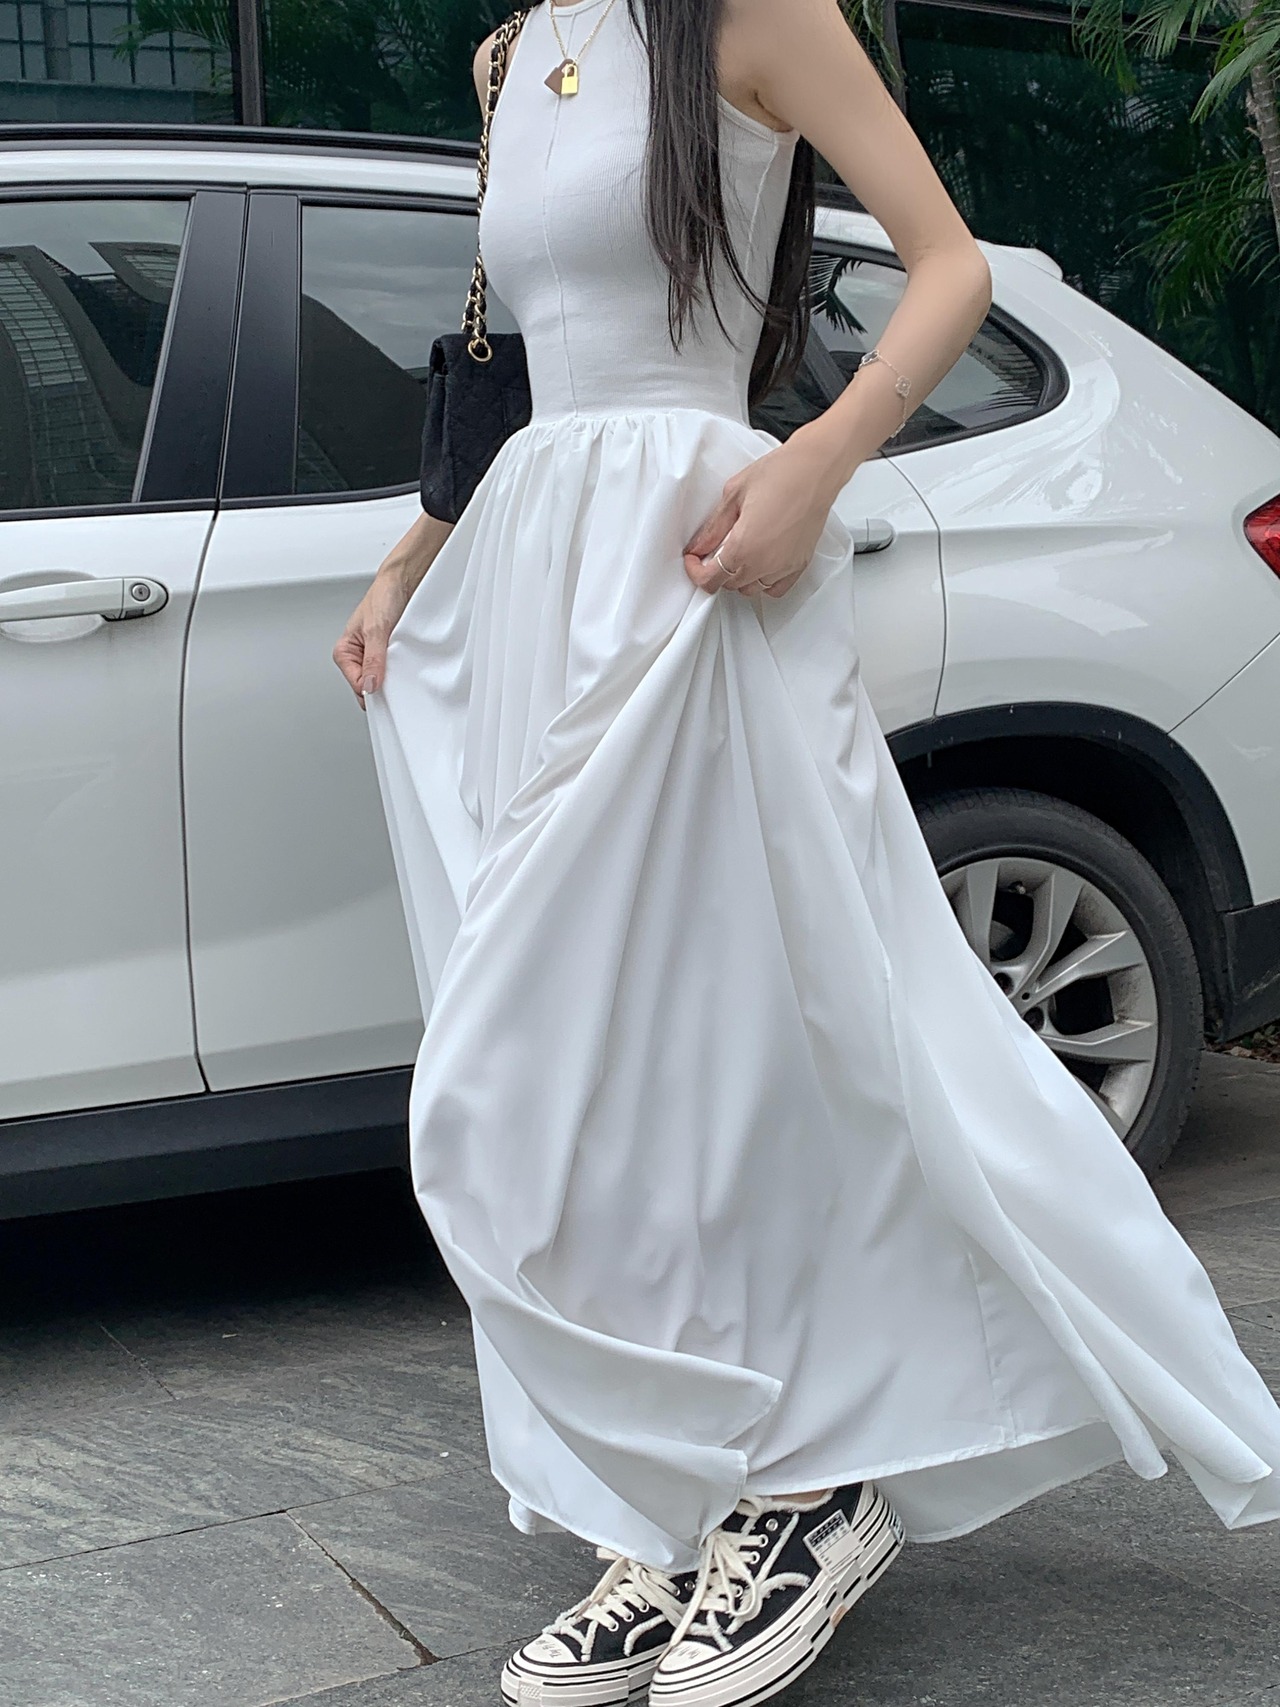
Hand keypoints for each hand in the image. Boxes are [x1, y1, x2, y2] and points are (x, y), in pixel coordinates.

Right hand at [333, 512, 453, 709]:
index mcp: (344, 651)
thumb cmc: (383, 597)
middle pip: (368, 686)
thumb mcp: (377, 630)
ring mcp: (373, 657)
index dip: (372, 688)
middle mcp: (357, 656)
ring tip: (401, 661)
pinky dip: (401, 671)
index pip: (356, 684)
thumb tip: (370, 685)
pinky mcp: (388, 654)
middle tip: (396, 673)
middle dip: (382, 684)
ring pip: (381, 681)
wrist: (402, 581)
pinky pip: (393, 672)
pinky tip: (406, 662)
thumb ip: (373, 659)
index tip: (387, 685)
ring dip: (393, 677)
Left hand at [682, 428, 851, 598]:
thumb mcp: (733, 495)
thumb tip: (700, 546)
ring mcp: (783, 567)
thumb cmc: (781, 474)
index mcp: (743, 547)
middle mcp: (764, 563)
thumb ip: (713, 528)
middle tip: (714, 551)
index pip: (710, 580)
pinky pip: (776, 589)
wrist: (816, 469)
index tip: (694, 560)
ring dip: (740, 578)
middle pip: (730, 585)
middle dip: (717, 572)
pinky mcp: (799, 564)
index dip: (696, 572)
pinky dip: (764, 583)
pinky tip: (760, 565)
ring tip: (739, 554)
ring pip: (752, 589)